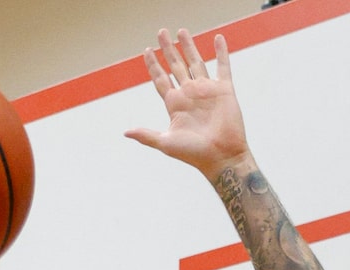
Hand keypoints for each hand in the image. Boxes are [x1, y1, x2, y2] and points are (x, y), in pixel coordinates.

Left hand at [125, 29, 248, 177]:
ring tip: (181, 31)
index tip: (147, 51)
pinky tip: (218, 38)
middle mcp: (189, 94)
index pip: (161, 79)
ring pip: (196, 62)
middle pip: (176, 66)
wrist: (221, 158)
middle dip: (168, 49)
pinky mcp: (224, 90)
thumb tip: (126, 132)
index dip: (153, 65)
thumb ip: (146, 135)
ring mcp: (206, 91)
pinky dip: (221, 52)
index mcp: (175, 104)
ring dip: (189, 46)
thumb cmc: (194, 154)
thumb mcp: (166, 143)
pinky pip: (223, 66)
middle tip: (161, 33)